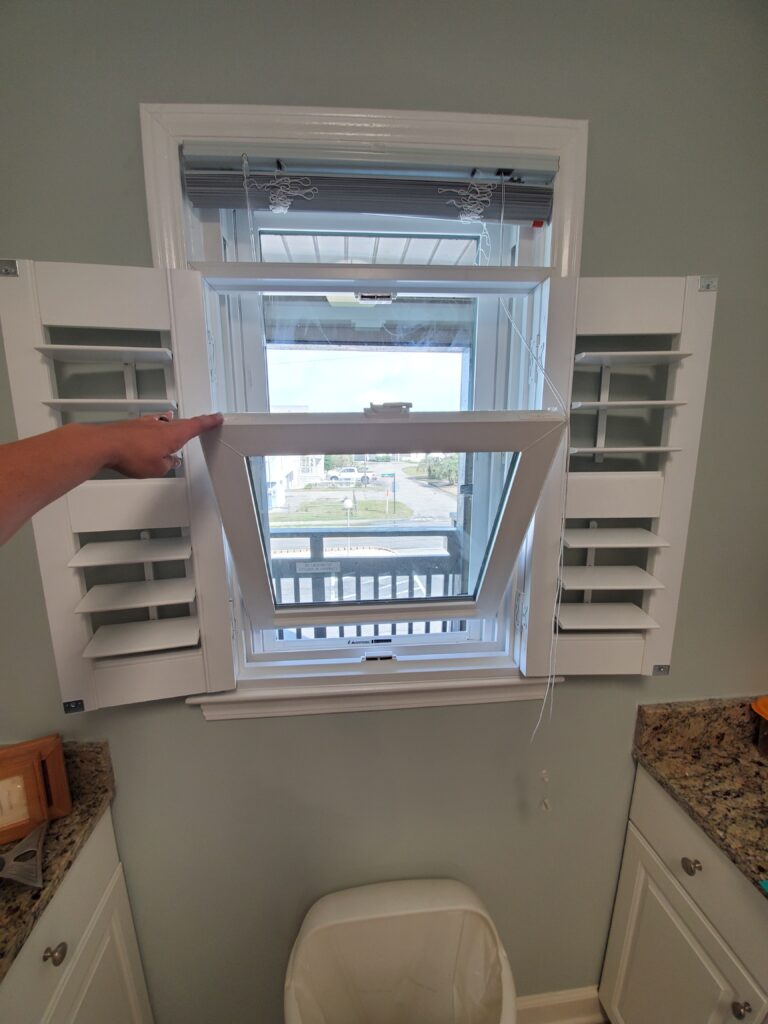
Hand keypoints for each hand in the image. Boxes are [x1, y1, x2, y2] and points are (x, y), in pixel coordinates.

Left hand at [102, 412, 222, 477]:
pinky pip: (149, 428)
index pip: (196, 425)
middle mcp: (161, 425)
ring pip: (164, 424)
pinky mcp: (132, 426)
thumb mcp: (157, 468)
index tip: (217, 417)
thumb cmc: (130, 453)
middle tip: (200, 424)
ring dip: (170, 429)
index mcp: (173, 434)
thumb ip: (167, 464)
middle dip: (191, 425)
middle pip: (181, 423)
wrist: (104, 444)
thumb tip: (170, 461)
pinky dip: (153, 433)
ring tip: (172, 434)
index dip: (208, 421)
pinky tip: (149, 439)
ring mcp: (146, 423)